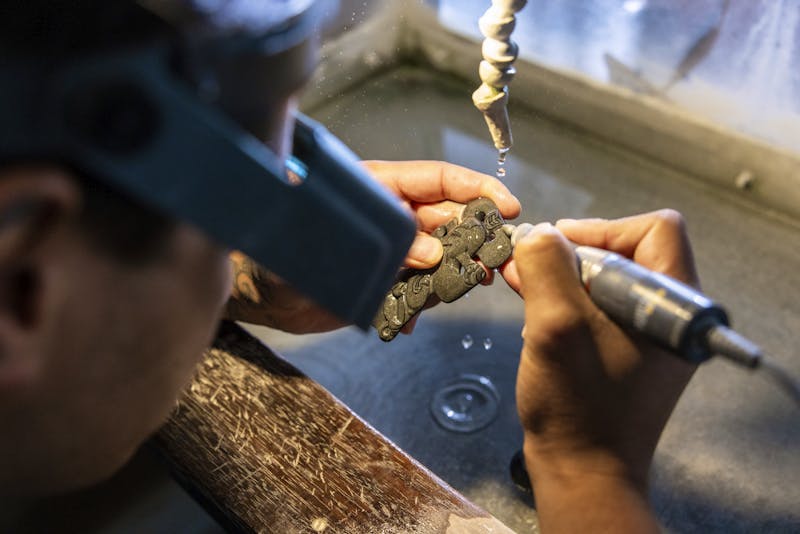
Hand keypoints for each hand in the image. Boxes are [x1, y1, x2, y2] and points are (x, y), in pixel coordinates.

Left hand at [225, 161, 519, 333]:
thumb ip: (382, 244)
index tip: (506, 206)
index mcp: (379, 189)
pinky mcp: (387, 281)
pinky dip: (424, 304)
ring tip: (458, 290)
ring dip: (454, 275)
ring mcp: (392, 250)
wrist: (260, 297)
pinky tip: (410, 320)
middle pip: (449, 218)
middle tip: (494, 262)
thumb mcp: (327, 244)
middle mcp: (392, 216)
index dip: (476, 189)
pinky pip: (421, 288)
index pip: (438, 179)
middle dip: (475, 237)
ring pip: (441, 255)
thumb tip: (430, 254)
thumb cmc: (277, 255)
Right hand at [500, 210, 697, 531]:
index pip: (653, 230)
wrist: (582, 471)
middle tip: (531, 270)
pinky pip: (596, 306)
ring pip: (605, 279)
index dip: (603, 228)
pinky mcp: (625, 349)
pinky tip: (532, 308)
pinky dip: (564, 301)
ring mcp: (647, 334)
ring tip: (522, 286)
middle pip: (625, 251)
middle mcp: (668, 315)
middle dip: (572, 255)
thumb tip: (537, 234)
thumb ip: (547, 268)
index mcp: (675, 305)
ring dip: (561, 278)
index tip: (558, 248)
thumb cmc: (577, 404)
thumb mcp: (557, 326)